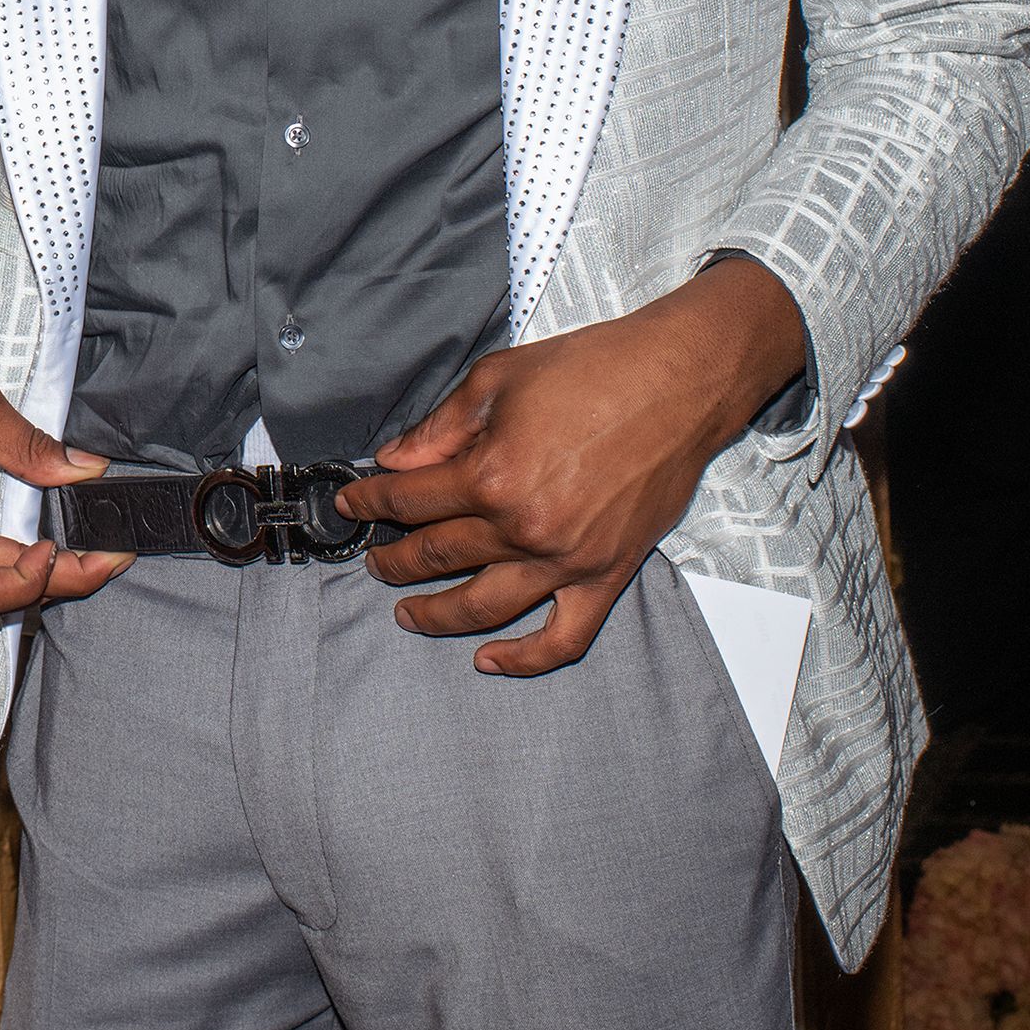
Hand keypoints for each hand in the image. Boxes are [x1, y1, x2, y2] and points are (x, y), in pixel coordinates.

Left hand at [334, 258, 806, 675]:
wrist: (678, 382)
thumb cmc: (592, 370)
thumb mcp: (497, 380)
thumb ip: (439, 429)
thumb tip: (395, 461)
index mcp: (490, 473)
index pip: (409, 500)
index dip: (370, 502)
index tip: (351, 505)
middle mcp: (523, 526)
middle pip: (438, 556)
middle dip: (394, 560)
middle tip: (374, 560)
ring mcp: (566, 558)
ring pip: (484, 606)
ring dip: (436, 615)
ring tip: (409, 613)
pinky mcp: (607, 574)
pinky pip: (562, 637)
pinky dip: (524, 658)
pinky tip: (489, 659)